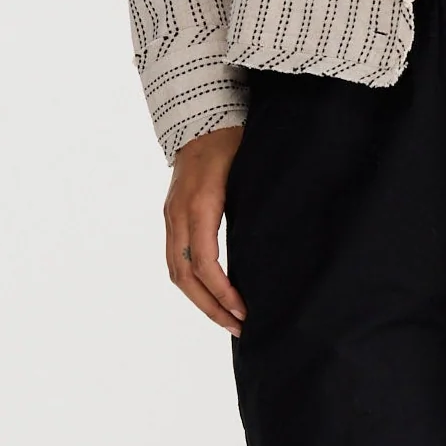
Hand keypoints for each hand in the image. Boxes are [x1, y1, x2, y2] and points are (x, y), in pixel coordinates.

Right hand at [164, 125, 247, 334]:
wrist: (202, 117)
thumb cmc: (232, 141)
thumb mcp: (248, 173)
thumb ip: (255, 207)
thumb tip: (274, 250)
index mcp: (200, 205)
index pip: (204, 263)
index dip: (222, 292)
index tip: (243, 312)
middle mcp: (179, 214)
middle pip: (184, 275)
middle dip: (210, 306)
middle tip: (238, 328)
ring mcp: (171, 215)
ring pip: (176, 270)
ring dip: (199, 299)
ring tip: (225, 318)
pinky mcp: (172, 215)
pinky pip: (175, 257)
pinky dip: (192, 282)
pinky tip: (212, 293)